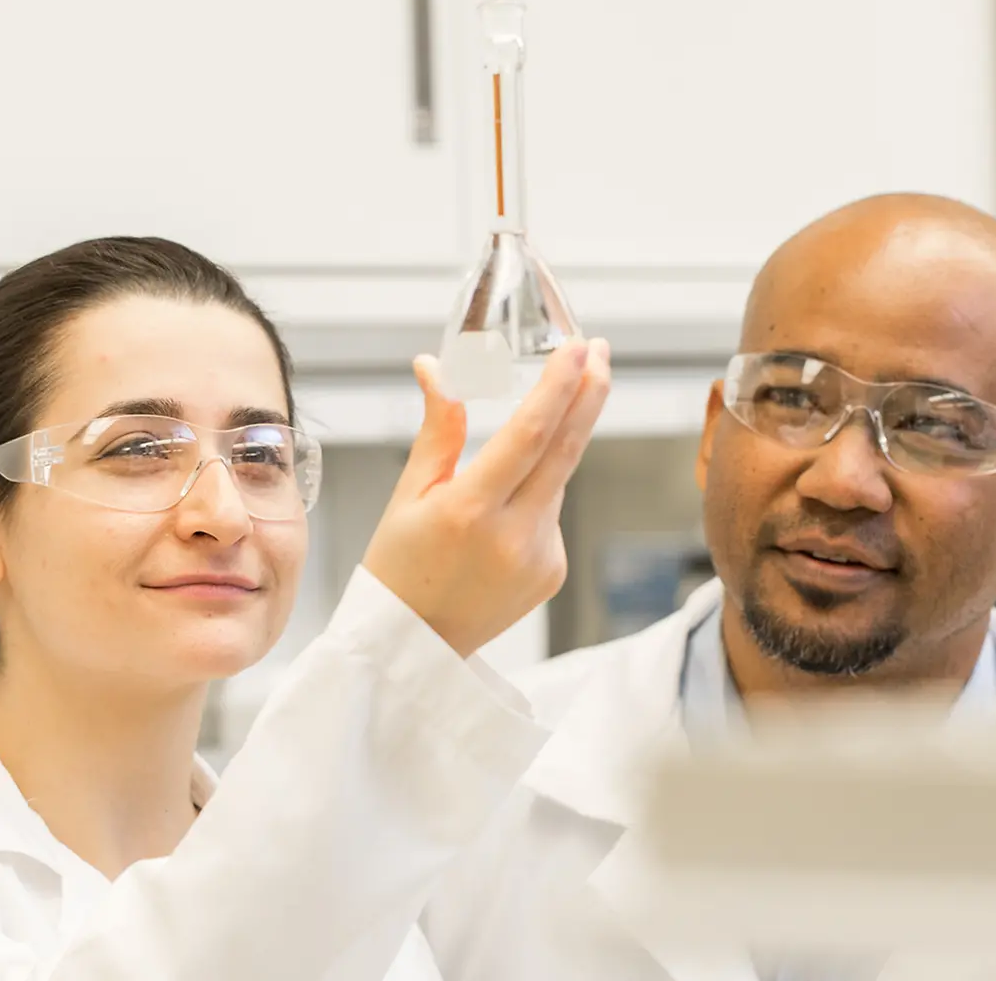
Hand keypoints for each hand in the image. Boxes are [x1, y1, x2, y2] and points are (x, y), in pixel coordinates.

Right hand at [361, 337, 612, 657]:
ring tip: (496, 474)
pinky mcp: (554, 571)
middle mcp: (513, 536)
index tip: (576, 347)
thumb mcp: (407, 495)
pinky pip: (551, 513)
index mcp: (469, 511)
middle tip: (596, 349)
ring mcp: (541, 557)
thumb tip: (437, 366)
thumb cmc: (398, 568)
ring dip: (546, 452)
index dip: (558, 386)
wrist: (414, 647)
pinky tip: (497, 524)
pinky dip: (533, 498)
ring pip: (556, 480)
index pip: (529, 434)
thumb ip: (438, 429)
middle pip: (567, 449)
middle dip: (588, 392)